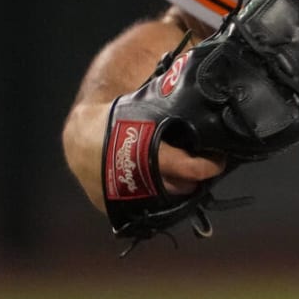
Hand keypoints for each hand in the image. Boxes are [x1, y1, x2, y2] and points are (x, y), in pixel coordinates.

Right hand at [62, 99, 225, 213]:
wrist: (81, 136)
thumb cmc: (117, 118)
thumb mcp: (147, 108)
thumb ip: (172, 109)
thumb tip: (196, 89)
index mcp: (146, 153)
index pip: (189, 168)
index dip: (208, 166)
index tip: (217, 161)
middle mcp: (135, 180)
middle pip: (178, 188)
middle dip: (193, 179)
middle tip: (201, 167)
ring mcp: (122, 198)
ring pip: (162, 202)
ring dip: (176, 191)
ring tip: (185, 178)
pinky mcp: (112, 208)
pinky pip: (142, 209)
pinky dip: (156, 200)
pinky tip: (164, 187)